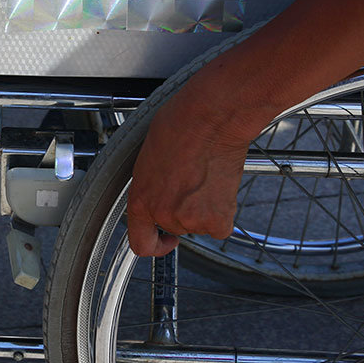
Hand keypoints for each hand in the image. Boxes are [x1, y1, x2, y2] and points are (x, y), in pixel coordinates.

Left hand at [125, 77, 254, 257]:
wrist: (211, 118)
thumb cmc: (181, 124)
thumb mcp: (150, 158)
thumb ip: (152, 185)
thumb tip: (160, 192)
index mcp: (140, 199)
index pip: (140, 243)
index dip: (155, 244)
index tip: (164, 240)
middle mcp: (162, 214)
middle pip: (176, 227)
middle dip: (185, 210)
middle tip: (193, 183)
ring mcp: (190, 219)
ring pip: (200, 224)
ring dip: (205, 208)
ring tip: (207, 177)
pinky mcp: (217, 219)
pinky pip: (221, 227)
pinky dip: (223, 212)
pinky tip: (221, 187)